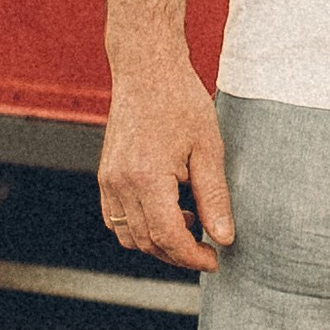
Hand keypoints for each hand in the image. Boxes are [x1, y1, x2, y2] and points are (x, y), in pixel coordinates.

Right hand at [97, 51, 234, 272]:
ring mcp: (108, 179)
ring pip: (128, 236)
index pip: (168, 237)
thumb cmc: (180, 101)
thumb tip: (224, 238)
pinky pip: (115, 218)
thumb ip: (214, 198)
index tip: (214, 260)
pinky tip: (167, 212)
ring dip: (158, 243)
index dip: (192, 256)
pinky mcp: (105, 175)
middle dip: (178, 254)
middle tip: (207, 250)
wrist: (147, 69)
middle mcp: (120, 183)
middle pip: (147, 242)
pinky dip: (139, 228)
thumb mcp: (208, 149)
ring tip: (189, 225)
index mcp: (147, 177)